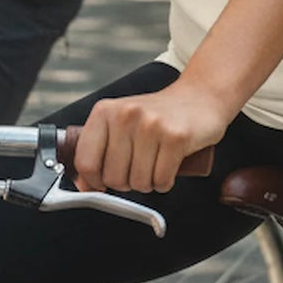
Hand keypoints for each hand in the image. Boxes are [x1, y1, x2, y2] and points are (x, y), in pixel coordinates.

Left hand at [73, 82, 230, 195]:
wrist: (199, 97)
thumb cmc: (157, 115)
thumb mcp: (121, 123)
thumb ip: (98, 149)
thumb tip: (83, 185)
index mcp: (105, 111)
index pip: (85, 162)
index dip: (94, 181)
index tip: (103, 183)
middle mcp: (126, 115)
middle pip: (114, 178)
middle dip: (128, 182)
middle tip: (139, 167)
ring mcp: (151, 125)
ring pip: (139, 183)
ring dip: (149, 183)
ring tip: (156, 162)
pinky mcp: (176, 137)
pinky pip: (162, 181)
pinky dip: (166, 182)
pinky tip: (169, 165)